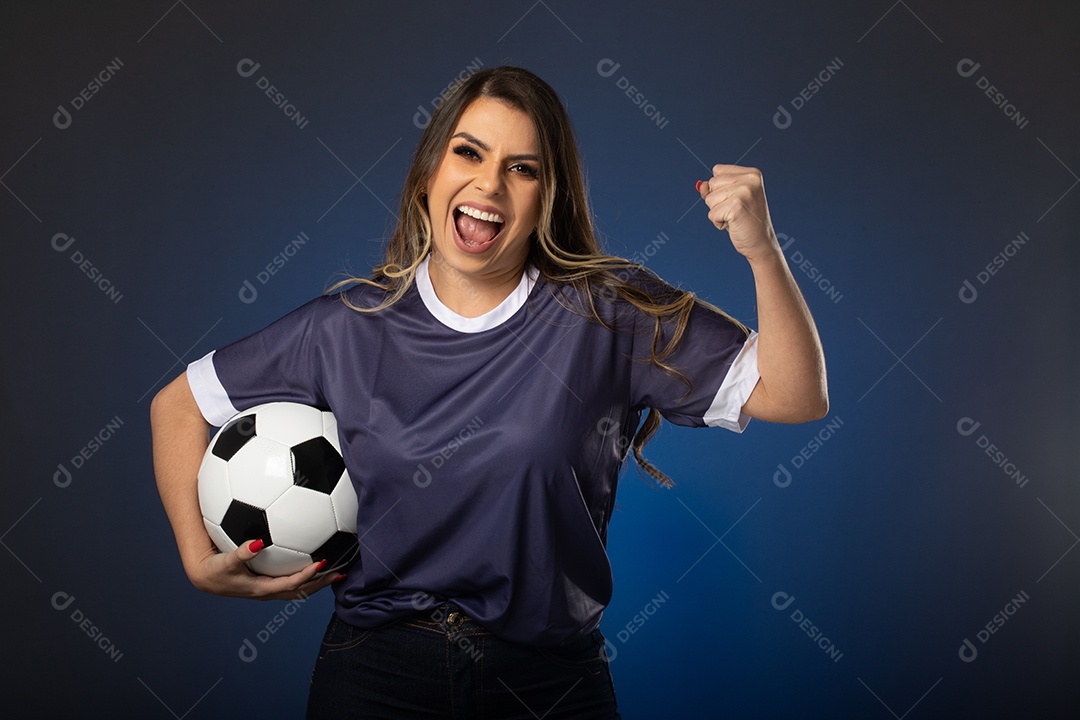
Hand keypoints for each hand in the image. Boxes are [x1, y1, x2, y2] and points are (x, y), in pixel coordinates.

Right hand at [186, 539, 342, 600]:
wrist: (207, 579)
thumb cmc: (216, 570)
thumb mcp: (226, 561)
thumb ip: (241, 552)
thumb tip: (257, 542)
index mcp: (262, 589)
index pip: (291, 584)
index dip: (307, 575)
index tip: (322, 563)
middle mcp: (269, 592)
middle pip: (302, 591)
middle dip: (322, 583)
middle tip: (341, 573)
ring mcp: (270, 590)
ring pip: (300, 589)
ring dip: (318, 582)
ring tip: (337, 573)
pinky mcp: (268, 585)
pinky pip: (293, 583)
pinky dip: (307, 577)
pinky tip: (315, 565)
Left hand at [695, 164, 778, 262]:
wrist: (760, 243)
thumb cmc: (745, 221)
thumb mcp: (729, 200)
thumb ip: (714, 189)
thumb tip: (701, 185)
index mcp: (752, 173)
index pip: (717, 171)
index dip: (719, 189)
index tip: (736, 201)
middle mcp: (750, 179)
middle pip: (712, 183)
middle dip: (717, 201)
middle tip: (736, 211)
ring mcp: (745, 191)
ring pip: (709, 199)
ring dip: (717, 212)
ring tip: (734, 217)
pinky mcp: (737, 206)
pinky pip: (712, 213)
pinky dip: (718, 223)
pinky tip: (734, 224)